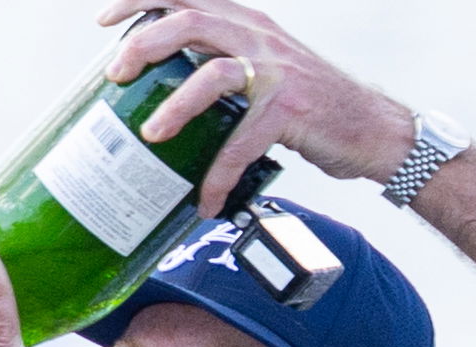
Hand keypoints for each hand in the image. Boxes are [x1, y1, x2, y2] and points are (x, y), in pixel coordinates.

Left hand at [98, 3, 417, 213]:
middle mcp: (259, 37)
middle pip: (189, 20)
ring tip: (151, 135)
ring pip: (212, 73)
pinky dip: (219, 174)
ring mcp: (275, 71)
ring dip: (175, 106)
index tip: (103, 18)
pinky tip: (207, 198)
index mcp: (247, 22)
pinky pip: (241, 142)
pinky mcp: (289, 111)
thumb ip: (224, 63)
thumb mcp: (266, 65)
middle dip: (143, 43)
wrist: (371, 127)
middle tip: (115, 73)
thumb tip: (169, 89)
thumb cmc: (313, 104)